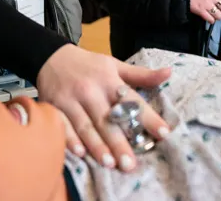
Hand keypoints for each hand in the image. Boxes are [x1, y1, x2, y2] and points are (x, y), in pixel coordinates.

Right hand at [36, 44, 170, 171]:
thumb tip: (169, 73)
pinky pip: (62, 126)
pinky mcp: (54, 107)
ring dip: (97, 145)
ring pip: (85, 126)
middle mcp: (91, 91)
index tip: (163, 133)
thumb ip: (141, 75)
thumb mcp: (114, 65)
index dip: (148, 117)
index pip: (132, 101)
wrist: (51, 56)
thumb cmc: (89, 65)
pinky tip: (80, 153)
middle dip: (119, 142)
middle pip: (107, 119)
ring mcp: (71, 100)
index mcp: (108, 80)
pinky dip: (70, 140)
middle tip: (131, 164)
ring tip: (109, 163)